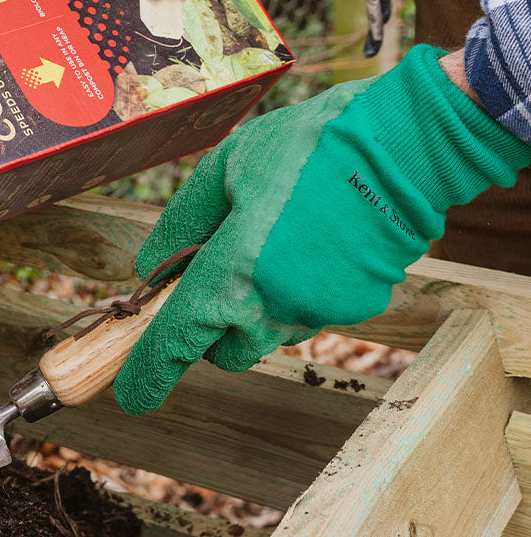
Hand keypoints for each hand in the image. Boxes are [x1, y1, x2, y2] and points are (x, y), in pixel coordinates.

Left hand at [114, 44, 530, 413]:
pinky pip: (307, 313)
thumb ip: (180, 227)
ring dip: (254, 307)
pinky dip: (295, 292)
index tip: (133, 395)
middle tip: (213, 269)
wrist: (403, 142)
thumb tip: (152, 269)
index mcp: (230, 275)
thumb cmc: (304, 147)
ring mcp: (320, 313)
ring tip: (270, 241)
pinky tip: (310, 242)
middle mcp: (273, 309)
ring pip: (267, 333)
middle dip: (210, 327)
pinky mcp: (358, 308)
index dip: (148, 375)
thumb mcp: (223, 169)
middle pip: (225, 352)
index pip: (176, 345)